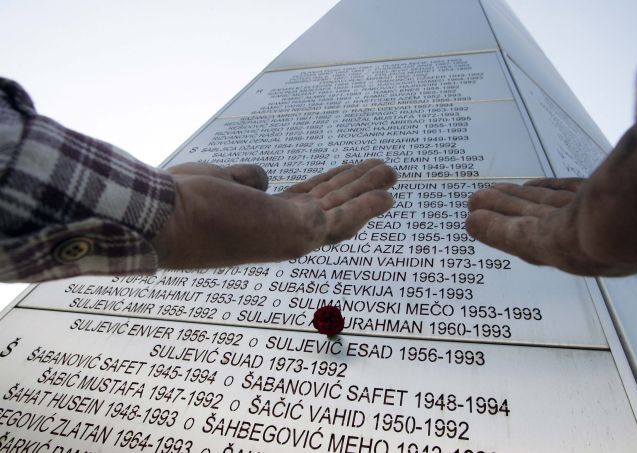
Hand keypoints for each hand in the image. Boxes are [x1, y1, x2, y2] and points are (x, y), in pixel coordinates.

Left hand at [152, 159, 397, 268]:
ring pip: (341, 209)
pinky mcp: (301, 231)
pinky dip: (368, 206)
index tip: (344, 172)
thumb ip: (245, 179)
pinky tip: (387, 194)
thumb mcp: (219, 180)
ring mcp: (292, 234)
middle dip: (355, 186)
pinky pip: (344, 217)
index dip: (328, 185)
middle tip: (381, 170)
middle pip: (329, 204)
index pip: (304, 201)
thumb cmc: (183, 202)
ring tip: (391, 171)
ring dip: (367, 190)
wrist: (167, 219)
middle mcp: (281, 232)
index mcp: (262, 219)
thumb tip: (263, 178)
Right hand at [465, 127, 636, 275]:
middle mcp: (602, 236)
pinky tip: (475, 221)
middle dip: (515, 205)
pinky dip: (494, 229)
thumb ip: (636, 150)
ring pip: (529, 222)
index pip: (577, 202)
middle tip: (486, 198)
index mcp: (625, 216)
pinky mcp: (555, 246)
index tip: (527, 186)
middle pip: (547, 214)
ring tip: (474, 203)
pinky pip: (516, 235)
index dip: (548, 192)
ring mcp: (580, 243)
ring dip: (499, 212)